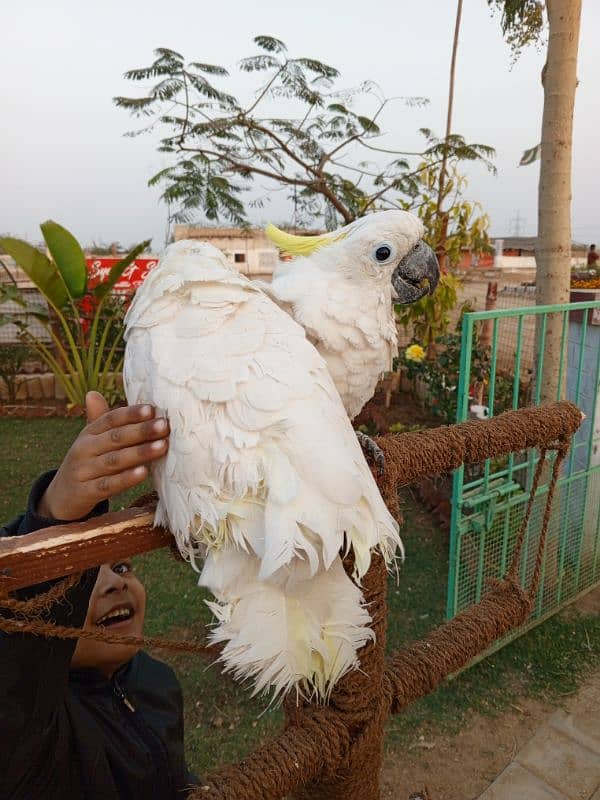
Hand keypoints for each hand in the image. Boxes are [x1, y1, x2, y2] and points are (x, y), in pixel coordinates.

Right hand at [37, 391, 169, 520]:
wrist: (60, 497)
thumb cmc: (86, 463)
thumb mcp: (90, 441)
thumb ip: (99, 420)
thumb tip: (93, 392)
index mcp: (88, 433)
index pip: (110, 419)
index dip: (130, 413)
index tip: (152, 409)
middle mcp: (84, 449)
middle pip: (115, 437)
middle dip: (141, 430)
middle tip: (164, 425)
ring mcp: (84, 471)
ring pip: (115, 460)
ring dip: (140, 452)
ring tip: (162, 446)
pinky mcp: (86, 492)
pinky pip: (109, 485)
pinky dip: (126, 479)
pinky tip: (144, 472)